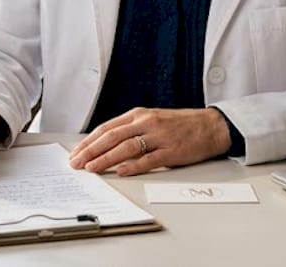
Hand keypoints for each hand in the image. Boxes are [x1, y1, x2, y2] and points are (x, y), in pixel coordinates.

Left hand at [68, 107, 230, 176]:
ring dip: (106, 159)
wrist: (210, 126)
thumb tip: (104, 146)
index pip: (107, 128)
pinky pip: (149, 159)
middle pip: (112, 137)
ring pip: (126, 148)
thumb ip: (130, 130)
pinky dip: (133, 166)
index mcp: (138, 114)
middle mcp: (146, 123)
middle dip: (91, 151)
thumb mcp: (151, 120)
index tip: (76, 153)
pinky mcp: (172, 151)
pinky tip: (120, 171)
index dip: (89, 141)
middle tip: (77, 163)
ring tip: (92, 168)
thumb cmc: (179, 125)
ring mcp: (159, 137)